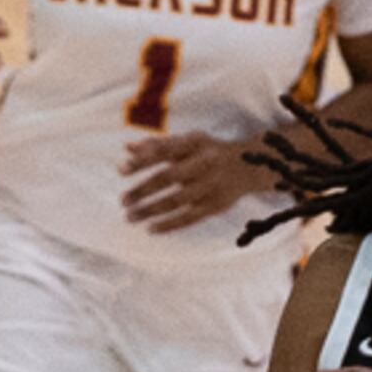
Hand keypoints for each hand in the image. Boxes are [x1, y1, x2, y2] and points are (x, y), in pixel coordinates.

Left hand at [122, 130, 273, 232]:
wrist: (249, 166)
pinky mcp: (216, 205)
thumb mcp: (188, 142)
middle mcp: (205, 163)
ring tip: (130, 217)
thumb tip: (127, 148)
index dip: (142, 161)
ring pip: (177, 200)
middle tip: (122, 201)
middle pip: (169, 177)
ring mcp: (212, 185)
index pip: (164, 151)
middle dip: (143, 190)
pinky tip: (151, 228)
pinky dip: (170, 224)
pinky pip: (190, 217)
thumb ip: (158, 145)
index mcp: (195, 144)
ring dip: (151, 210)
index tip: (121, 170)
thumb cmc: (209, 151)